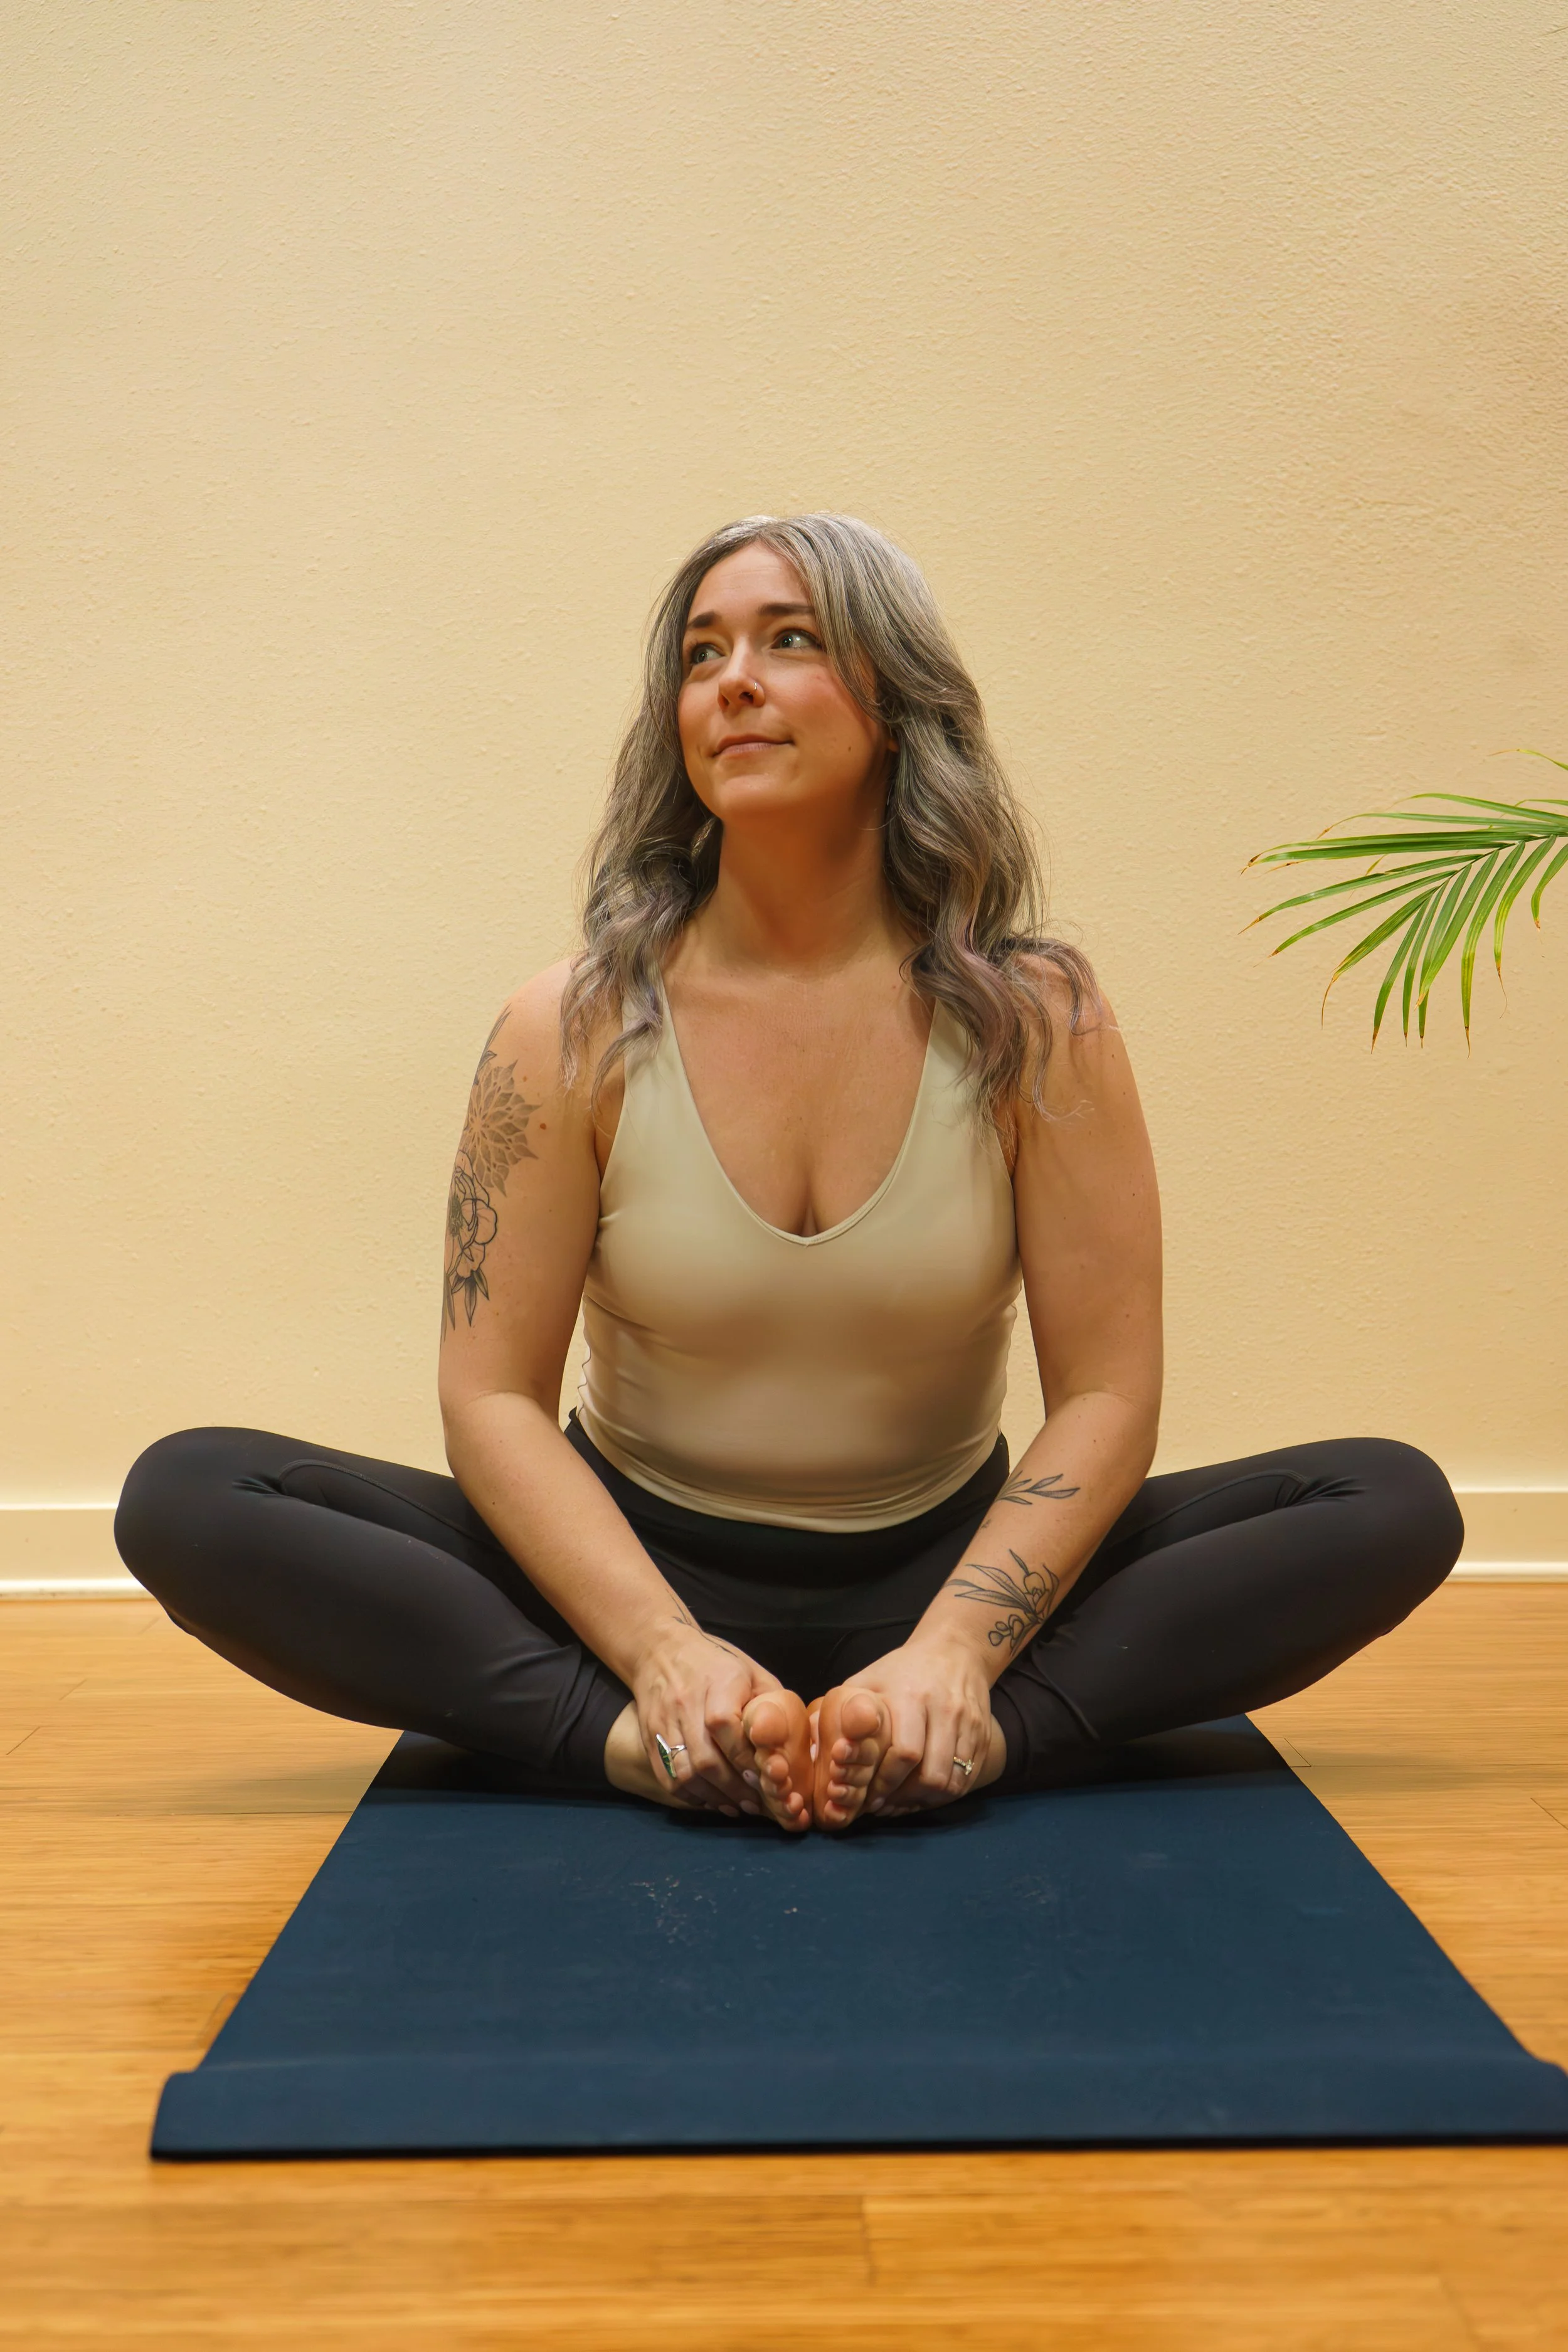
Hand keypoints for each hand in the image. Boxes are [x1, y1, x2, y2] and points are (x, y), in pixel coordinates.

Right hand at [629, 1619, 784, 1815]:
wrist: (660, 1650)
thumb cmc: (716, 1662)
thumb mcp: (751, 1671)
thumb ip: (771, 1703)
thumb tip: (790, 1742)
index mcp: (717, 1682)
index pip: (726, 1728)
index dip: (747, 1759)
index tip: (765, 1777)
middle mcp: (686, 1704)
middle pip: (706, 1759)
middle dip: (734, 1788)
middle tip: (755, 1803)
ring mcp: (663, 1723)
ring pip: (685, 1773)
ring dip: (713, 1797)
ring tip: (736, 1806)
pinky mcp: (650, 1737)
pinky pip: (668, 1776)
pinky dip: (690, 1795)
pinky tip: (710, 1799)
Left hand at [813, 1634, 994, 1820]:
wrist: (955, 1650)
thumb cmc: (902, 1669)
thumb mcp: (867, 1681)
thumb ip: (838, 1712)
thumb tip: (810, 1750)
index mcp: (912, 1695)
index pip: (905, 1753)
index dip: (886, 1783)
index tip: (871, 1797)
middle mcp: (945, 1710)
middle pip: (932, 1774)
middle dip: (906, 1798)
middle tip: (887, 1806)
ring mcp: (969, 1723)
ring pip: (953, 1781)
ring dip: (927, 1801)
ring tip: (904, 1802)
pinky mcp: (984, 1735)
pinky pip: (969, 1778)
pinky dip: (947, 1793)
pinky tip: (926, 1793)